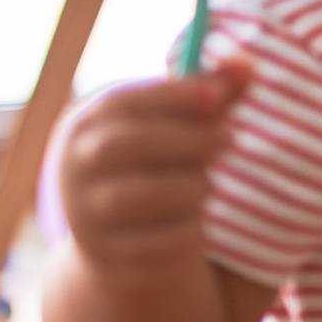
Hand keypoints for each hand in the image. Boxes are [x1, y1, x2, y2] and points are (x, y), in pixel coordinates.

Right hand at [52, 63, 250, 274]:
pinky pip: (157, 242)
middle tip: (230, 137)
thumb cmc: (160, 167)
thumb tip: (247, 65)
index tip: (219, 94)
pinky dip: (188, 230)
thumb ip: (212, 96)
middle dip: (187, 138)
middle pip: (124, 144)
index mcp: (87, 127)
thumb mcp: (179, 128)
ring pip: (139, 196)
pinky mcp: (107, 257)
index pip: (121, 102)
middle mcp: (74, 168)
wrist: (125, 243)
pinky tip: (194, 222)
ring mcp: (85, 215)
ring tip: (205, 184)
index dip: (172, 95)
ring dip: (190, 186)